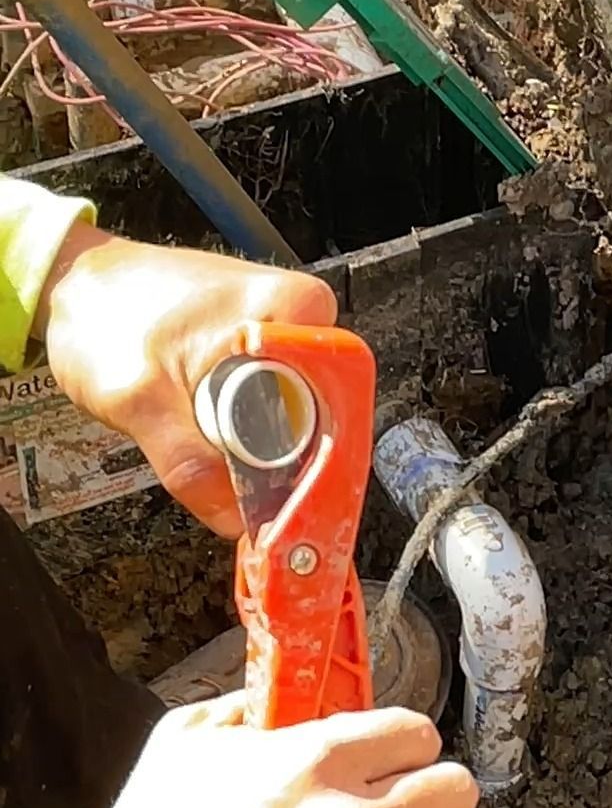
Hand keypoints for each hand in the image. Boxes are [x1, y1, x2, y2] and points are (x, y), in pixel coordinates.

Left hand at [37, 223, 335, 535]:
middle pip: (321, 425)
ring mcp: (285, 339)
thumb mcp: (139, 399)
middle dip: (278, 464)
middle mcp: (302, 319)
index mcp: (292, 311)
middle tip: (229, 475)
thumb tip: (235, 520)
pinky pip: (275, 415)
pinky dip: (245, 440)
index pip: (337, 406)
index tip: (277, 496)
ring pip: (296, 427)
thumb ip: (188, 466)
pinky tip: (211, 439)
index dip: (311, 464)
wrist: (78, 288)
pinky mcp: (267, 357)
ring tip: (206, 444)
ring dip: (256, 455)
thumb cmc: (102, 314)